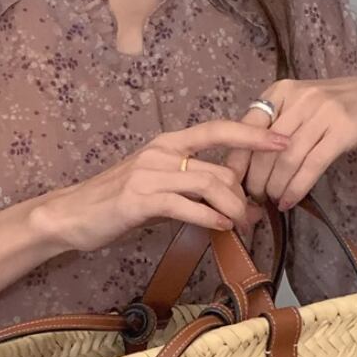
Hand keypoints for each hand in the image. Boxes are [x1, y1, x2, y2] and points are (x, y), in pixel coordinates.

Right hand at [30, 121, 288, 252]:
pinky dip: (210, 217)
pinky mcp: (140, 199)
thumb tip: (229, 198)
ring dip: (232, 208)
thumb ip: (190, 185)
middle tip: (255, 216)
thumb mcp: (157, 184)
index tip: (284, 141)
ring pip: (208, 184)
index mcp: (169, 143)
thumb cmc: (117, 201)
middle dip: (244, 194)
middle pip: (219, 167)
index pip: (218, 129)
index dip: (253, 134)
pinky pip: (187, 206)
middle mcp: (162, 152)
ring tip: (241, 225)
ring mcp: (150, 174)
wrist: (73, 214)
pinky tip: (221, 227)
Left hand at [225, 76, 356, 209]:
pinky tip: (288, 201)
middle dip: (254, 178)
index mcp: (282, 91)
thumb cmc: (336, 107)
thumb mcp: (300, 105)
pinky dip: (296, 188)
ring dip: (274, 187)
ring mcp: (323, 113)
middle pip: (265, 147)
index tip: (231, 182)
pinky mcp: (343, 131)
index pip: (248, 127)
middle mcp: (300, 98)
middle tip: (252, 198)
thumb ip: (273, 124)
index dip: (237, 159)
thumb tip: (242, 161)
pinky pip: (312, 166)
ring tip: (270, 201)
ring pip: (287, 159)